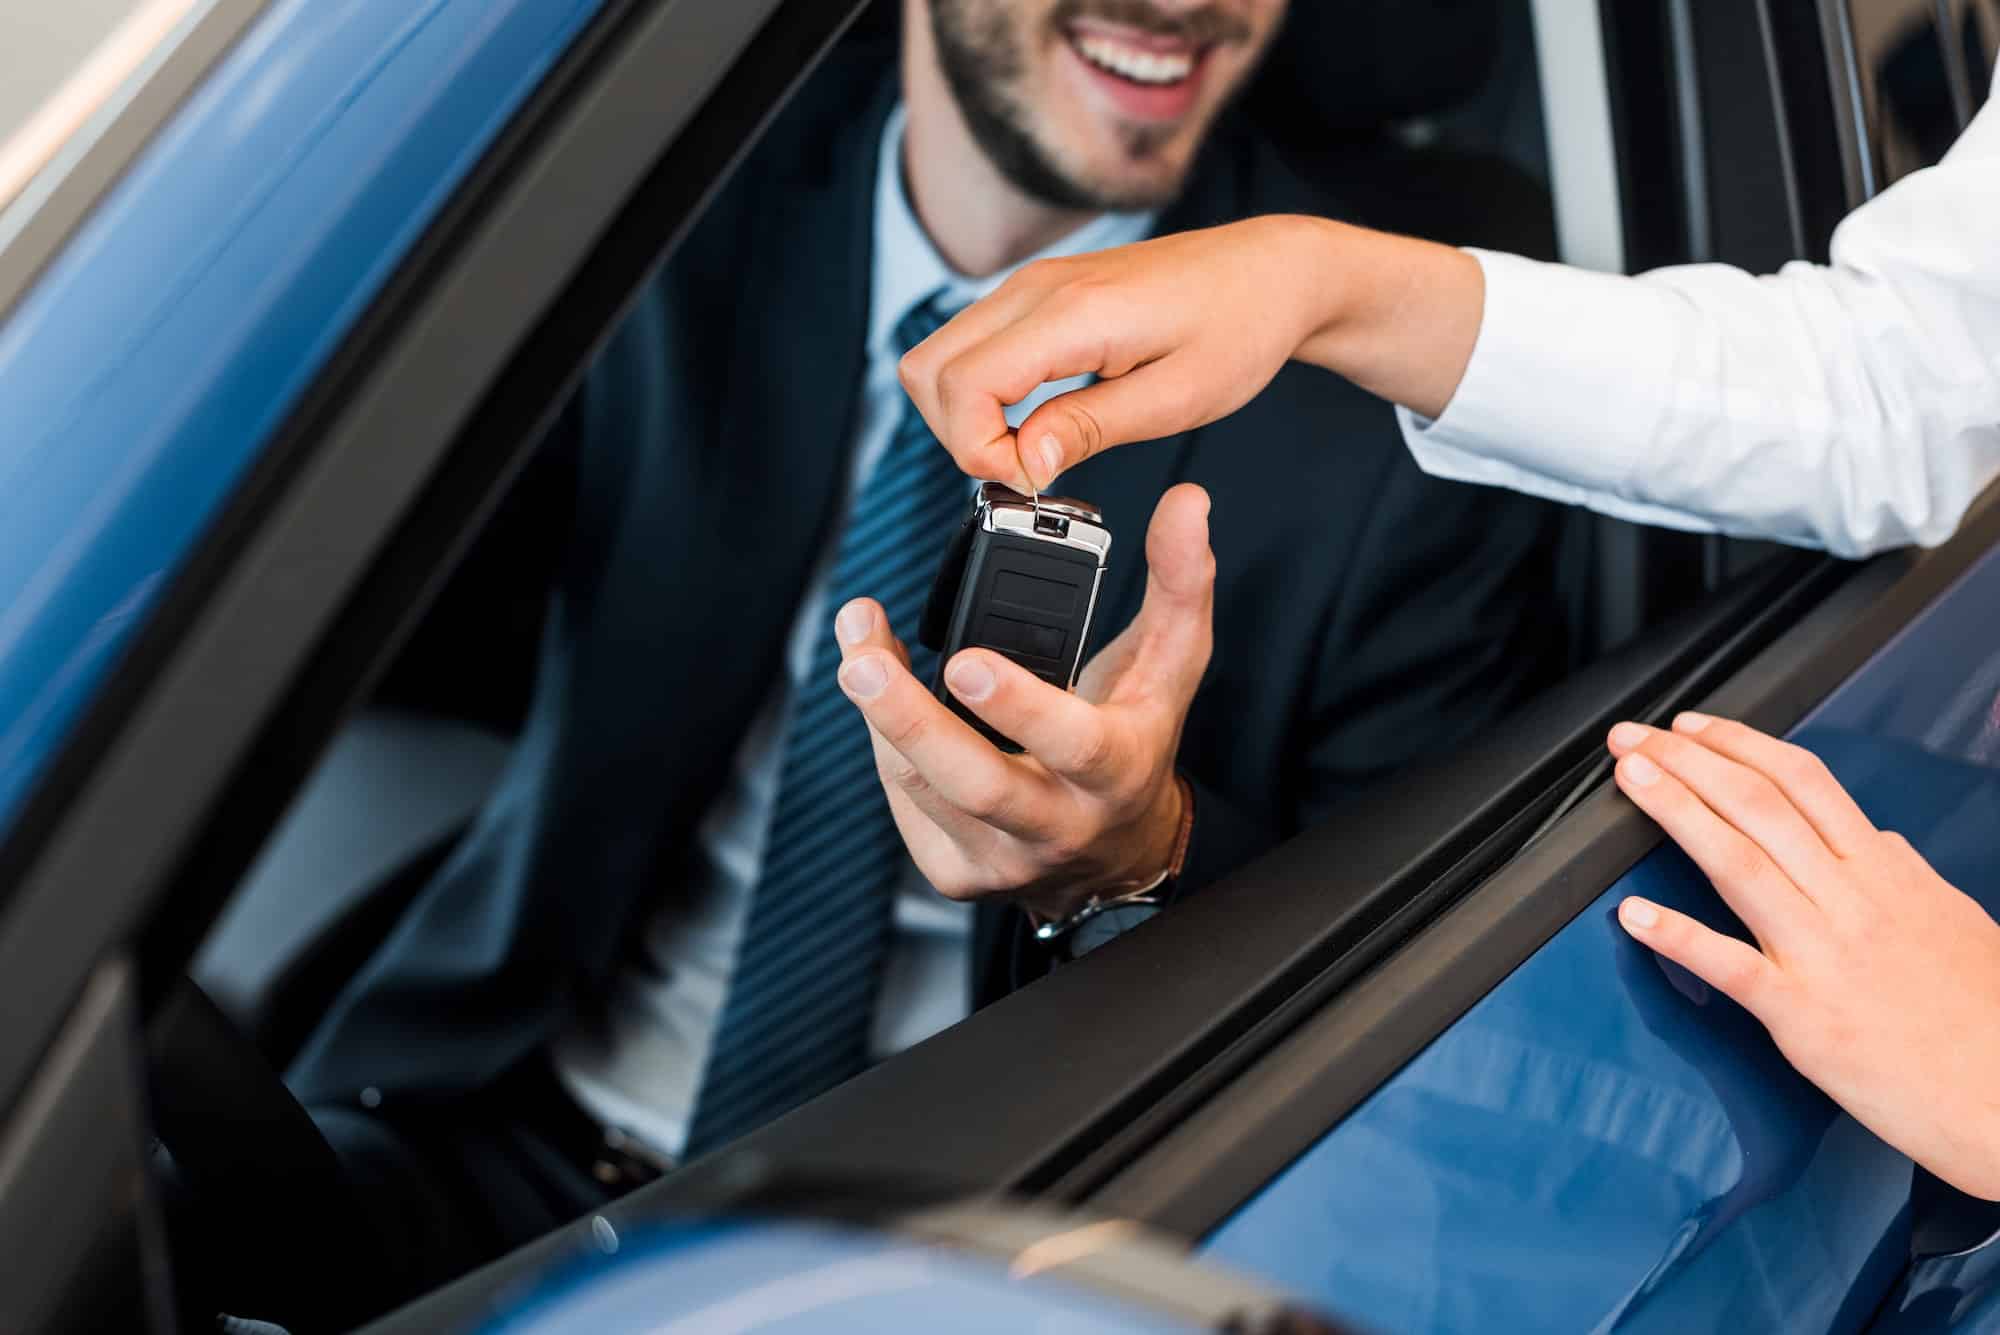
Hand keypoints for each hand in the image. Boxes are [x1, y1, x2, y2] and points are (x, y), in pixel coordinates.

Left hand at [832, 484, 1213, 921]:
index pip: (1072, 744)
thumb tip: (1186, 502)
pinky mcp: (957, 875)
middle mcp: (1059, 825)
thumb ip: (1179, 582)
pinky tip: (885, 699)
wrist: (1116, 853)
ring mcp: (1004, 859)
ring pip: (923, 787)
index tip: (964, 660)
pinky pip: (906, 804)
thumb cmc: (1137, 740)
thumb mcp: (1171, 664)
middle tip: (862, 662)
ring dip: (880, 714)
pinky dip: (886, 744)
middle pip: (975, 783)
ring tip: (859, 646)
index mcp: (1116, 771)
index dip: (1017, 706)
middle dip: (909, 721)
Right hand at [897, 215, 1482, 491]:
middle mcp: (1036, 288)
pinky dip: (981, 394)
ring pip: (937, 358)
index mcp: (1072, 313)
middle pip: (928, 370)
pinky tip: (1037, 420)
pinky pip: (970, 346)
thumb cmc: (1238, 329)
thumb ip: (1090, 429)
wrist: (1268, 272)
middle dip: (959, 437)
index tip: (1034, 478)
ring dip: (965, 417)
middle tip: (1028, 470)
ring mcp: (1030, 285)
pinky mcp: (1035, 293)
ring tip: (1033, 449)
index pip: (962, 385)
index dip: (978, 451)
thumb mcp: (1177, 399)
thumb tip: (1024, 464)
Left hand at [1607, 713, 1999, 1199]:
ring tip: (1629, 780)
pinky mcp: (1805, 1019)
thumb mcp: (1960, 925)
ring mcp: (1826, 956)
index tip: (1690, 727)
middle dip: (1686, 762)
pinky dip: (1678, 936)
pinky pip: (1731, 967)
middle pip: (1758, 807)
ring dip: (1675, 813)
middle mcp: (1853, 903)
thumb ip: (1907, 878)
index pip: (1803, 783)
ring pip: (1739, 864)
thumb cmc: (1992, 1023)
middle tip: (1630, 738)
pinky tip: (1633, 914)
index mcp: (1887, 875)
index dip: (1739, 745)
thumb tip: (1877, 842)